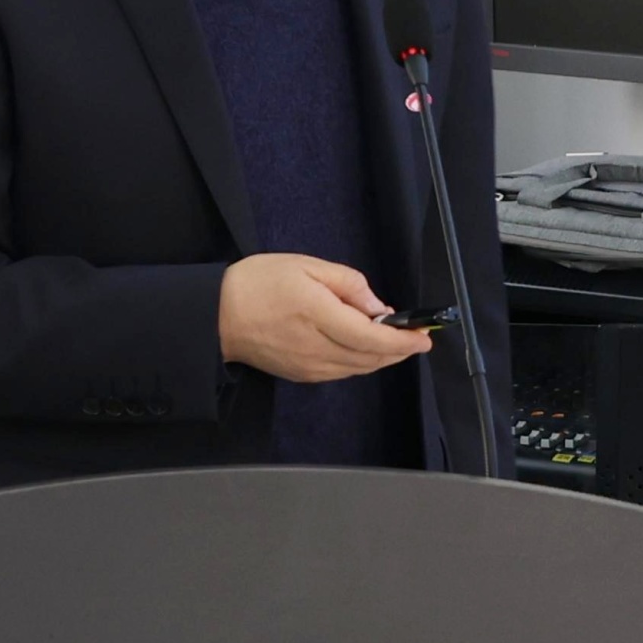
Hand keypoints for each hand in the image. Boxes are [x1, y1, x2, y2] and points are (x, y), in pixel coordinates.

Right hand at [218, 253, 432, 381]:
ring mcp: (310, 367)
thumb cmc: (259, 283)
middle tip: (416, 337)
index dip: (403, 340)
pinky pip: (343, 372)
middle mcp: (318, 348)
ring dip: (382, 357)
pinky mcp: (303, 376)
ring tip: (394, 340)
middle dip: (399, 350)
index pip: (372, 336)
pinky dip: (361, 362)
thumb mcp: (306, 266)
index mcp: (319, 315)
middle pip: (372, 358)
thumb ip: (347, 284)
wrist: (217, 316)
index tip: (424, 336)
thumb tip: (377, 306)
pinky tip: (364, 347)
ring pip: (360, 368)